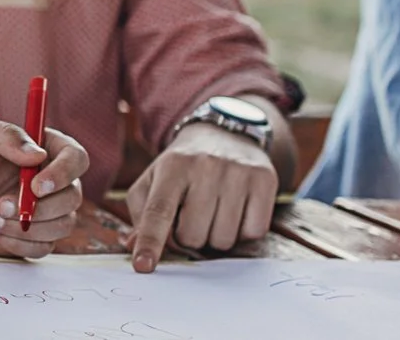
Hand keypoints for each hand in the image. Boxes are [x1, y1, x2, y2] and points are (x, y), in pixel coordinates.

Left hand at [0, 113, 88, 259]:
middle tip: (0, 204)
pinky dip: (20, 244)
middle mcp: (52, 179)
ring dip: (27, 227)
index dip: (63, 174)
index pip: (76, 157)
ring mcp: (46, 210)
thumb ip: (6, 136)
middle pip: (73, 196)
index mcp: (46, 148)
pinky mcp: (35, 236)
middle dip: (39, 207)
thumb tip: (39, 155)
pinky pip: (44, 247)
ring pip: (63, 225)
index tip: (35, 186)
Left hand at [125, 122, 275, 267]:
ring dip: (215, 236)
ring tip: (213, 210)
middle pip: (193, 236)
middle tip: (191, 214)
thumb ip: (141, 215)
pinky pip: (252, 233)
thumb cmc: (182, 167)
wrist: (223, 133)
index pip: (159, 210)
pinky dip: (242, 231)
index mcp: (173, 166)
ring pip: (223, 240)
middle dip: (188, 237)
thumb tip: (135, 246)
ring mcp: (238, 172)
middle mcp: (206, 165)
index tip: (143, 266)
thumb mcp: (153, 180)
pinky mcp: (264, 180)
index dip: (150, 241)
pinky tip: (235, 209)